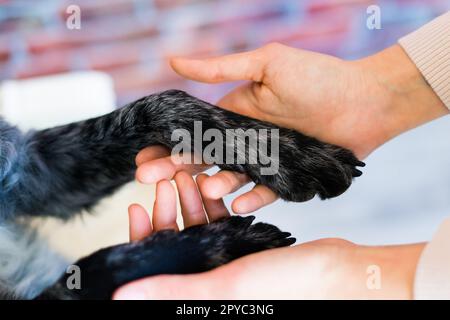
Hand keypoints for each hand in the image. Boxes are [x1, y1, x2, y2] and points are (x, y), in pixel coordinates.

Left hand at [118, 168, 424, 299]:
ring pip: (201, 224)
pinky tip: (212, 181)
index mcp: (202, 290)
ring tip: (187, 173)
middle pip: (179, 240)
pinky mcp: (245, 243)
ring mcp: (229, 258)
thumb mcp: (226, 286)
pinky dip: (217, 201)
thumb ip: (176, 291)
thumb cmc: (287, 288)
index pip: (160, 265)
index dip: (145, 237)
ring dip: (193, 199)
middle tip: (164, 179)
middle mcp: (212, 275)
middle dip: (170, 210)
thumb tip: (120, 298)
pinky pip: (224, 219)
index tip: (136, 208)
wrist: (339, 273)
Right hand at [135, 43, 447, 213]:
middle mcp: (247, 140)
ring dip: (217, 183)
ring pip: (234, 176)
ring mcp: (267, 160)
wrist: (365, 98)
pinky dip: (252, 198)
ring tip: (205, 189)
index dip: (168, 145)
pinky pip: (267, 192)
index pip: (194, 133)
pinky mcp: (289, 177)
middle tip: (148, 180)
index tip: (143, 157)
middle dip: (176, 168)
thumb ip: (220, 68)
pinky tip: (236, 203)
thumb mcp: (265, 64)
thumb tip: (172, 61)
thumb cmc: (317, 76)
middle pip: (204, 158)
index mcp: (236, 115)